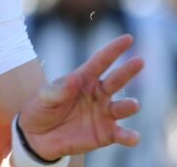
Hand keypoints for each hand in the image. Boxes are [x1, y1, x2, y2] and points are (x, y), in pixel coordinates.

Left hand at [18, 34, 143, 159]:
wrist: (37, 136)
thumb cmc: (40, 109)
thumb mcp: (43, 98)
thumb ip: (57, 91)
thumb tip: (74, 79)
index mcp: (83, 79)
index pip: (100, 61)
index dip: (113, 50)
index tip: (128, 38)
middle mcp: (98, 94)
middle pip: (116, 80)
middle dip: (127, 71)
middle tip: (139, 61)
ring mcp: (104, 114)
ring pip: (122, 107)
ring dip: (129, 105)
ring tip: (133, 104)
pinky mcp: (106, 134)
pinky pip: (121, 134)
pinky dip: (129, 136)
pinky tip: (133, 137)